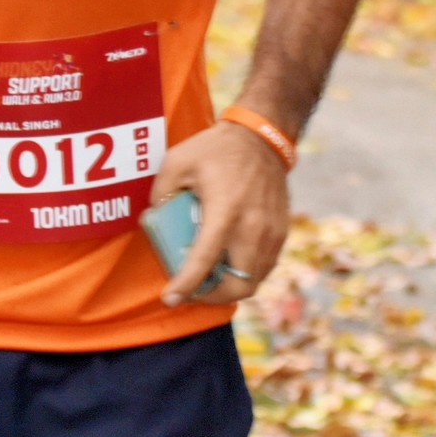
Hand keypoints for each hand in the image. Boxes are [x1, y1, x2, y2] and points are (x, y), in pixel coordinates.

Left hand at [150, 119, 289, 306]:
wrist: (261, 137)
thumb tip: (154, 219)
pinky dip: (246, 274)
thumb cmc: (216, 149)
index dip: (186, 286)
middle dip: (212, 296)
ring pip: (254, 281)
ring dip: (230, 287)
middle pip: (238, 285)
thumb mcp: (177, 161)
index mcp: (226, 211)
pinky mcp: (281, 232)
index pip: (205, 261)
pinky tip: (229, 264)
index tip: (171, 299)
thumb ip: (161, 193)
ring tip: (210, 279)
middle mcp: (253, 227)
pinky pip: (264, 267)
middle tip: (193, 291)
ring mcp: (271, 232)